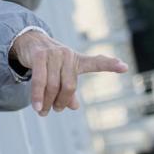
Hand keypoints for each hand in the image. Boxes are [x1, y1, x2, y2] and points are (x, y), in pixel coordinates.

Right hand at [10, 30, 127, 115]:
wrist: (29, 41)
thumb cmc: (48, 61)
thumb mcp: (60, 74)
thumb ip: (69, 90)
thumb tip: (74, 106)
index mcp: (77, 60)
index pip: (96, 62)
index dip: (110, 64)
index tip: (125, 67)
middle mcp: (68, 55)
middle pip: (69, 86)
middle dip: (61, 102)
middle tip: (55, 110)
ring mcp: (54, 54)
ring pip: (53, 85)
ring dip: (47, 102)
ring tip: (43, 112)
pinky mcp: (39, 55)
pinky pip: (40, 80)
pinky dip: (38, 95)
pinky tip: (37, 106)